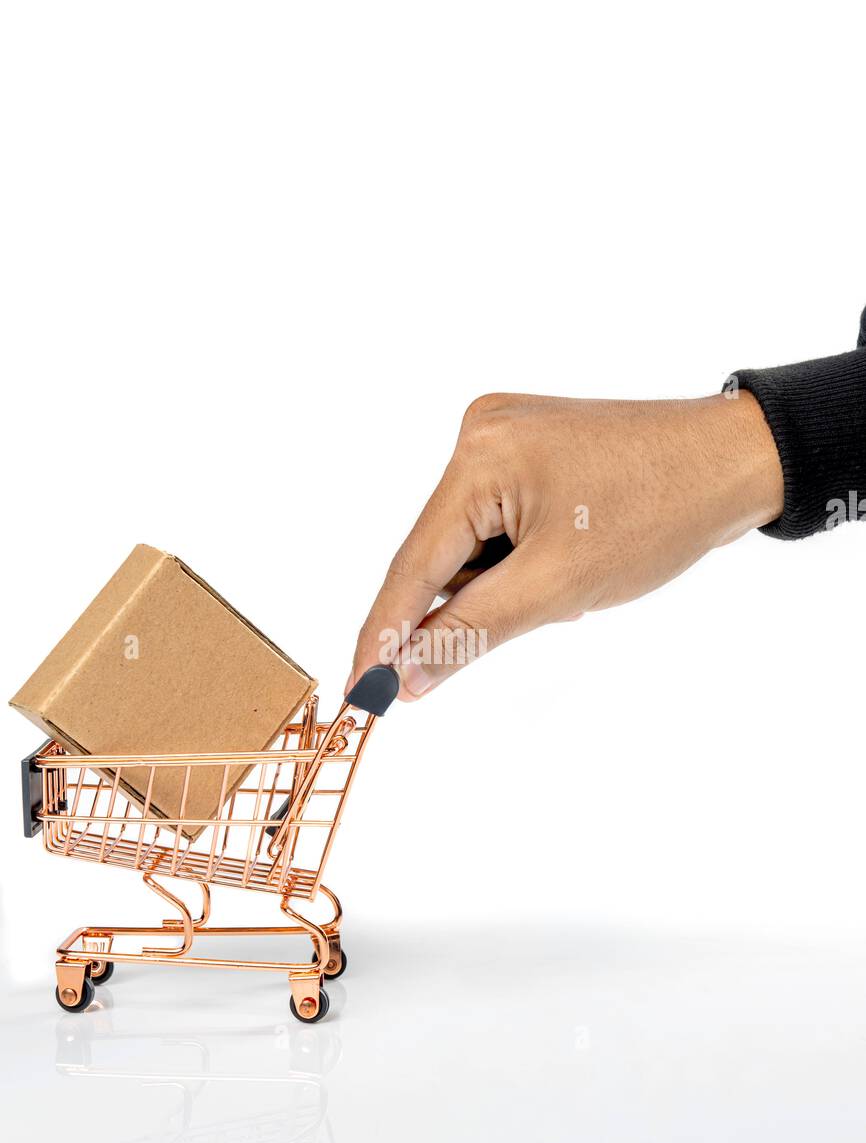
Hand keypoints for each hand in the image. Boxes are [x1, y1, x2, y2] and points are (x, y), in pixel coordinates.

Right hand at [348, 390, 782, 700]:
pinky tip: (571, 560)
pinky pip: (498, 524)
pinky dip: (522, 561)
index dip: (384, 636)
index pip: (413, 565)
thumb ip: (471, 632)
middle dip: (477, 601)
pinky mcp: (529, 448)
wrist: (734, 462)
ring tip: (573, 581)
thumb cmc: (659, 512)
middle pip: (441, 554)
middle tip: (535, 620)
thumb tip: (404, 676)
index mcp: (479, 457)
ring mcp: (504, 436)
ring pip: (473, 545)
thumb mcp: (557, 586)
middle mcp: (479, 434)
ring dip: (508, 582)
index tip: (358, 693)